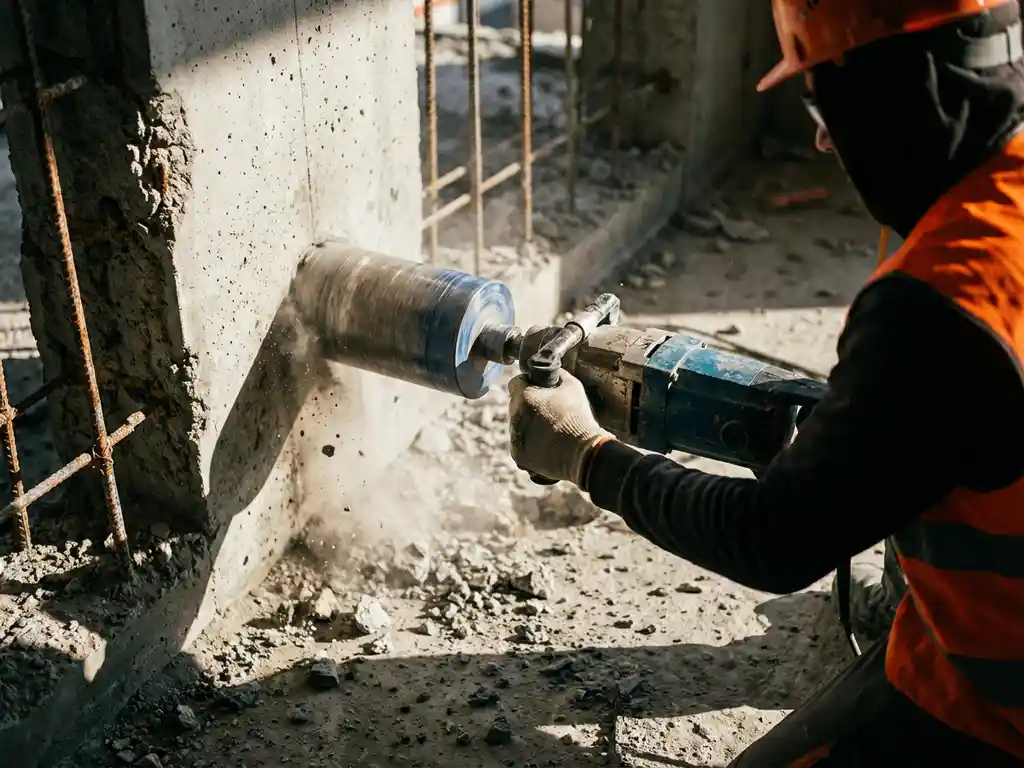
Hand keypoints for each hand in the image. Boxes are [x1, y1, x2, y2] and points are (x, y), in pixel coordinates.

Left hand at [507, 369, 614, 486]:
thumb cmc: (578, 416)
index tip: (536, 389)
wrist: (583, 451)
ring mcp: (514, 437)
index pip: (515, 382)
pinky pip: (518, 443)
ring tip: (548, 429)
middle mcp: (514, 416)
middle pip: (515, 404)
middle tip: (546, 410)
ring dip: (527, 424)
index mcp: (524, 396)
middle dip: (526, 404)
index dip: (526, 383)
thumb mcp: (573, 386)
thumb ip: (557, 374)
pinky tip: (545, 443)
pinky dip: (528, 442)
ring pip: (516, 425)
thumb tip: (551, 370)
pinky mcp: (517, 455)